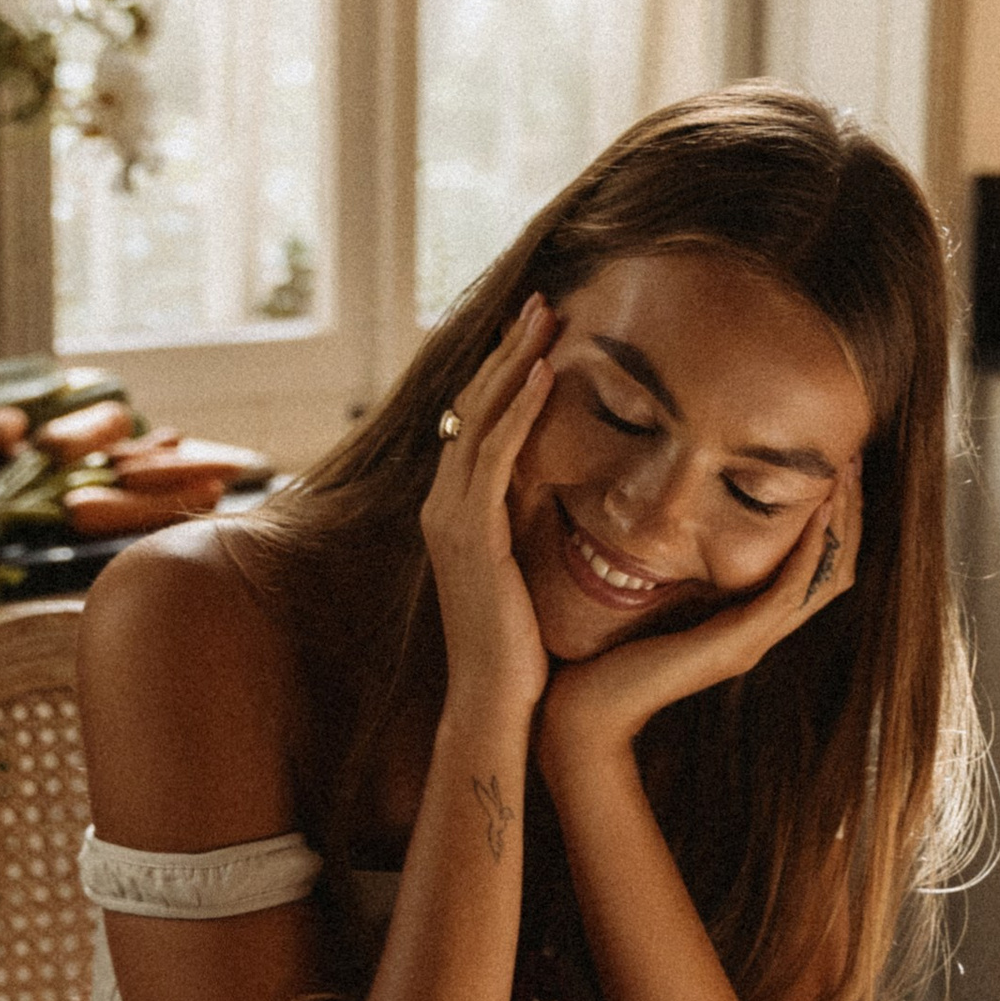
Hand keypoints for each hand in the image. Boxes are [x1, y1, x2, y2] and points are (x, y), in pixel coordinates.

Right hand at [419, 298, 557, 728]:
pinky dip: (518, 408)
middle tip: (541, 301)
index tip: (538, 332)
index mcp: (453, 511)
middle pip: (473, 405)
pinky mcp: (469, 531)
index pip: (476, 423)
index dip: (504, 374)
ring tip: (546, 315)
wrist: (495, 699)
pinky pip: (495, 453)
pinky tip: (543, 371)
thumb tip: (558, 496)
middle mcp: (441, 504)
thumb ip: (528, 528)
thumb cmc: (519, 646)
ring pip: (481, 416)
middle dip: (507, 350)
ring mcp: (449, 516)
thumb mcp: (524, 570)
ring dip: (515, 361)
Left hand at [539, 458, 861, 771]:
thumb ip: (686, 572)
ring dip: (840, 526)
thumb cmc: (614, 654)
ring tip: (846, 477)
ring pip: (824, 580)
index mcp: (749, 622)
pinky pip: (790, 593)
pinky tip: (819, 515)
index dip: (834, 523)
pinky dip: (810, 553)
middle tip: (855, 462)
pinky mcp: (737, 644)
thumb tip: (689, 522)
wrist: (590, 707)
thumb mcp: (660, 598)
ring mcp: (754, 641)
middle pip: (834, 572)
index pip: (816, 571)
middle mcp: (761, 633)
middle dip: (849, 515)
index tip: (837, 471)